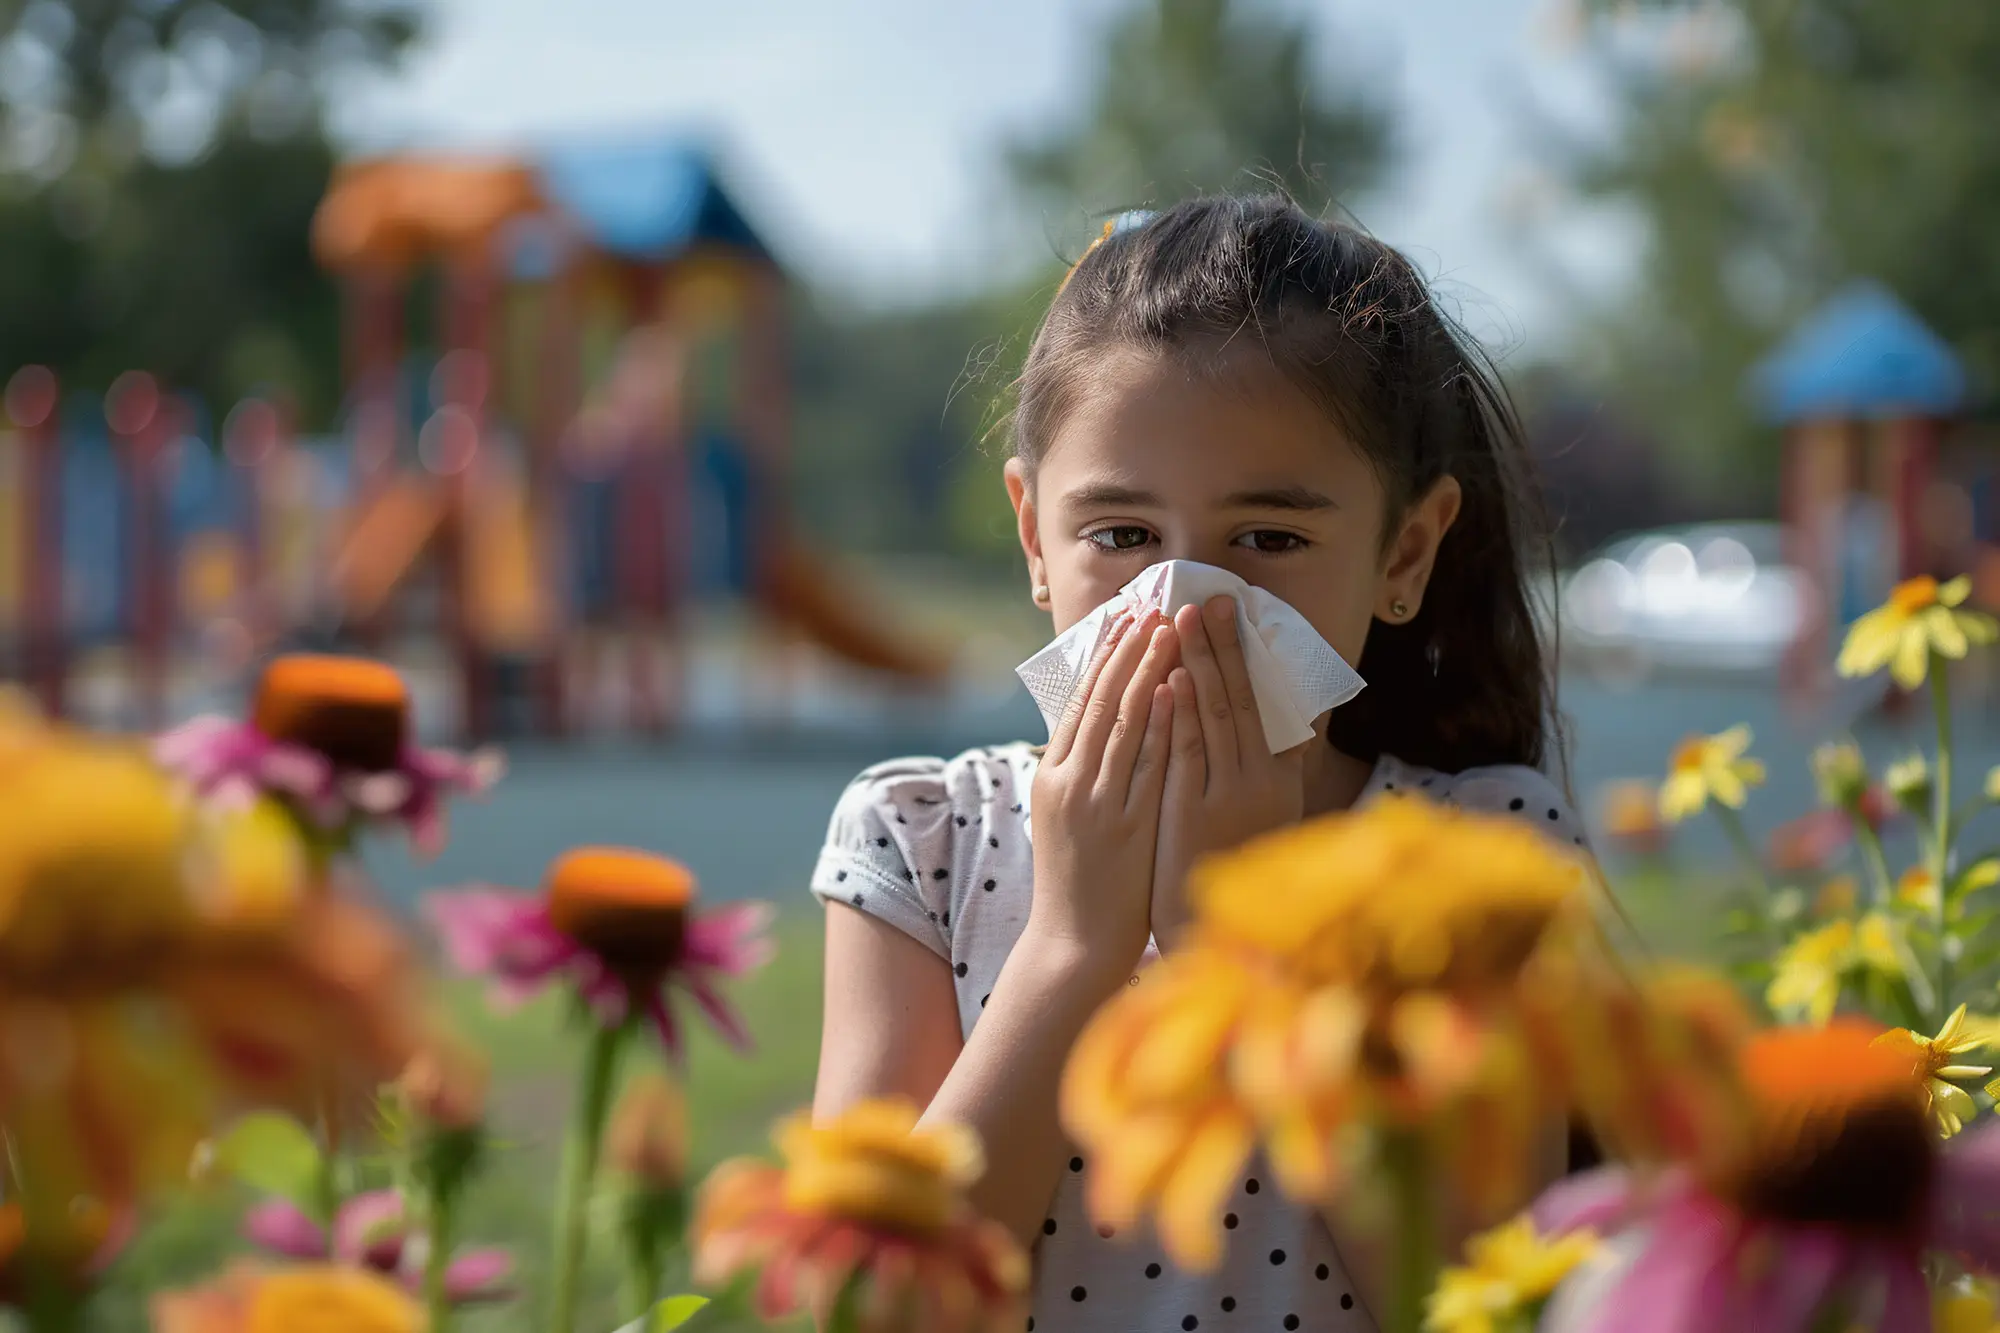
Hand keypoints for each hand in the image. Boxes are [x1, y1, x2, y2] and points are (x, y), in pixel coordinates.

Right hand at [1024, 609, 1179, 993]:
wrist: (1073, 945)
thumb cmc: (1079, 882)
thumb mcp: (1066, 819)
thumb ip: (1080, 774)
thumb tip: (1100, 728)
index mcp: (1052, 777)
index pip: (1078, 703)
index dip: (1103, 658)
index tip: (1124, 619)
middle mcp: (1068, 783)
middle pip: (1099, 702)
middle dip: (1127, 651)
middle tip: (1151, 607)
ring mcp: (1095, 803)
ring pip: (1122, 724)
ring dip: (1146, 672)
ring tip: (1167, 630)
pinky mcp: (1123, 825)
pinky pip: (1145, 765)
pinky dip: (1159, 723)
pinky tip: (1174, 689)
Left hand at [1152, 595, 1306, 947]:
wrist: (1205, 933)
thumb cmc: (1227, 869)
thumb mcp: (1260, 818)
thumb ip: (1270, 771)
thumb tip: (1287, 725)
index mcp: (1280, 778)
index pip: (1264, 702)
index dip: (1248, 655)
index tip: (1236, 612)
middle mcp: (1263, 781)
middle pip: (1242, 697)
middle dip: (1223, 644)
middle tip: (1209, 596)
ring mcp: (1231, 796)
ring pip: (1215, 715)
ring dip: (1199, 662)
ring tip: (1183, 619)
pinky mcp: (1197, 813)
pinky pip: (1189, 751)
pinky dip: (1181, 711)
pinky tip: (1169, 678)